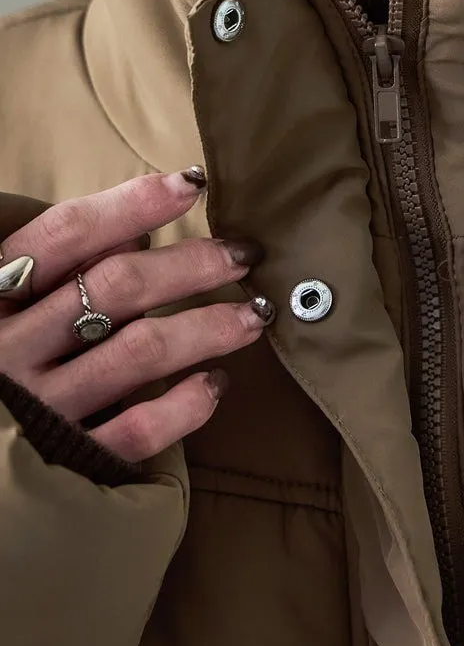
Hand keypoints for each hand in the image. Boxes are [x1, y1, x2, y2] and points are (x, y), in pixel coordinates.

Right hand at [0, 168, 272, 462]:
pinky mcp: (69, 461)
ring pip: (140, 352)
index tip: (192, 184)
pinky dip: (186, 404)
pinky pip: (139, 429)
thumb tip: (143, 234)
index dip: (132, 204)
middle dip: (193, 264)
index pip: (66, 235)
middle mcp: (10, 348)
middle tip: (245, 255)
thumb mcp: (6, 304)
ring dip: (210, 327)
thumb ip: (63, 270)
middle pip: (117, 287)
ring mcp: (40, 407)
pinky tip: (215, 384)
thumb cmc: (1, 366)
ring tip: (256, 315)